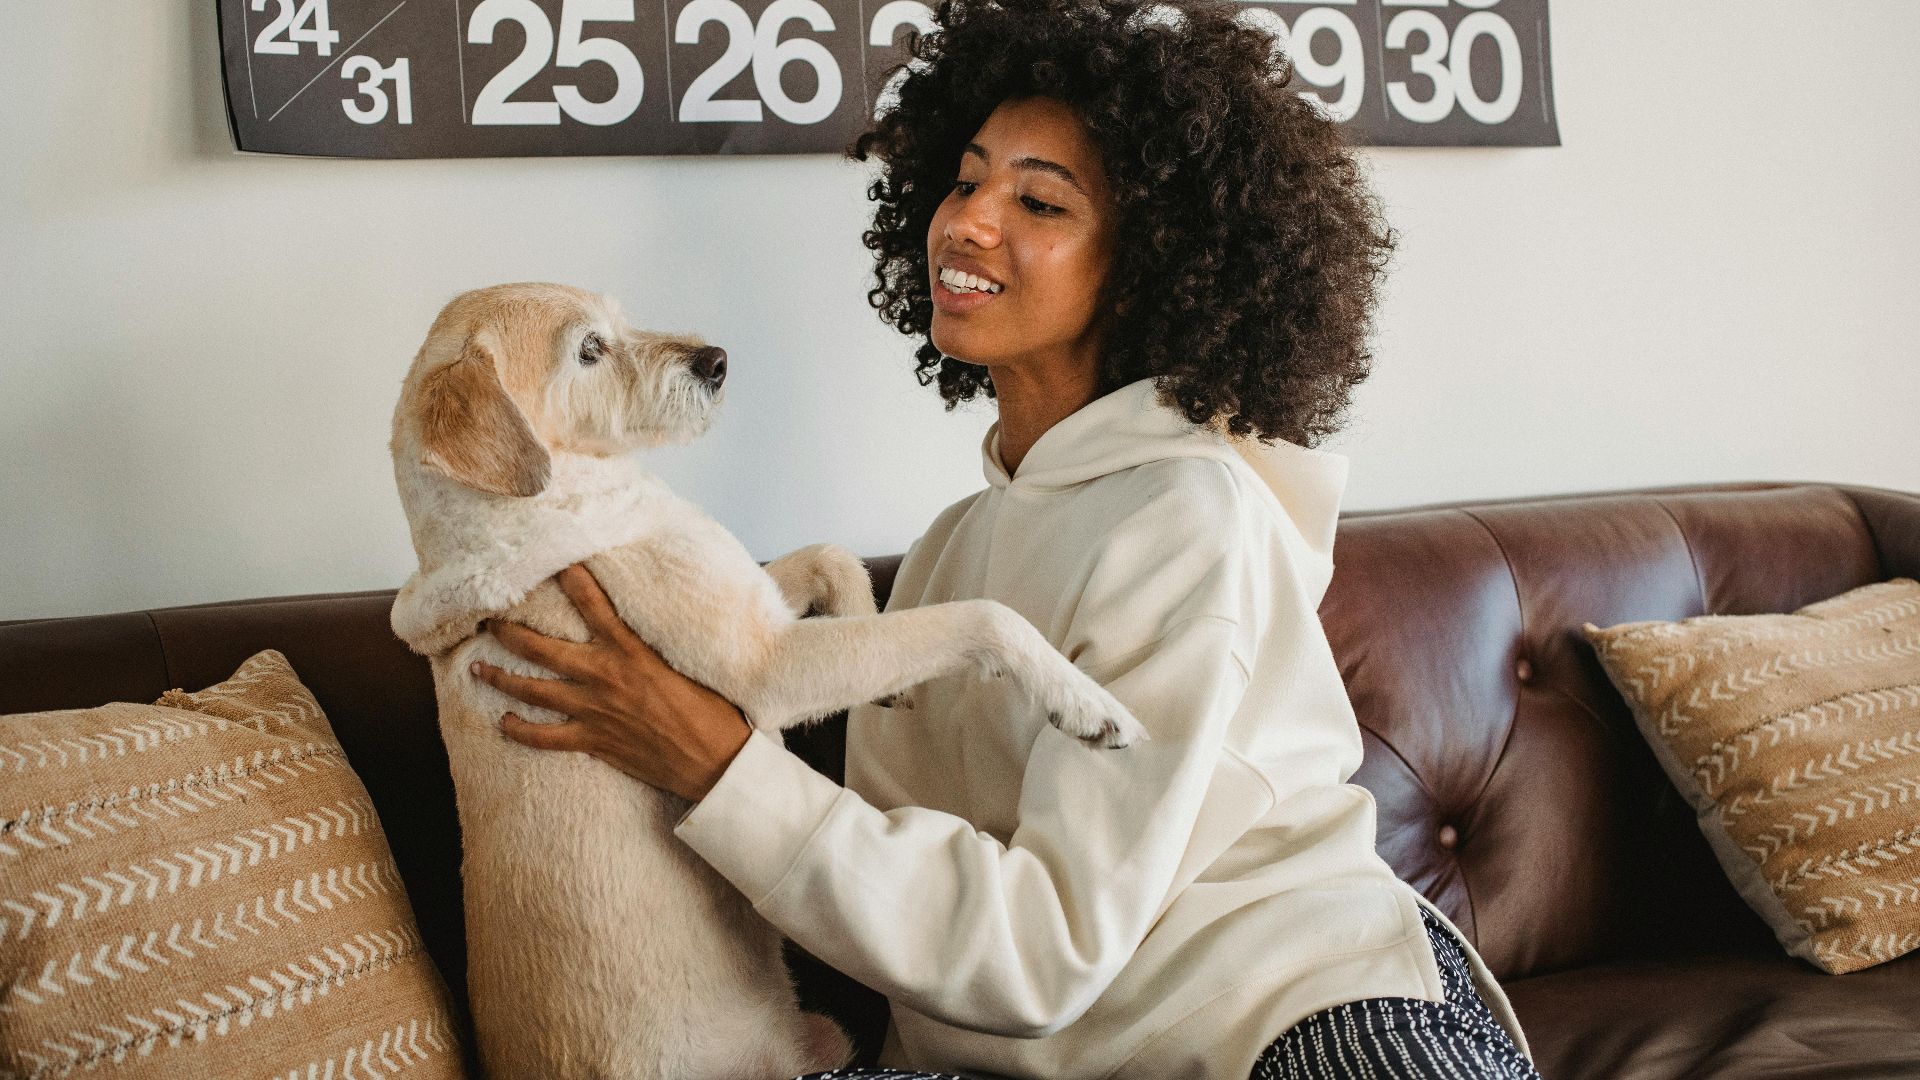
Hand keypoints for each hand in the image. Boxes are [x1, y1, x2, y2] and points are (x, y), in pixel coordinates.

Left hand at [468, 563, 752, 802]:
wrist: (712, 759)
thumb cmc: (710, 709)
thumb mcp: (685, 663)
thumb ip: (653, 645)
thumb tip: (640, 628)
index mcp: (630, 650)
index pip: (593, 603)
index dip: (570, 579)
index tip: (552, 560)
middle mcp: (604, 675)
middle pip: (540, 649)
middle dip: (509, 633)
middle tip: (488, 622)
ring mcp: (593, 710)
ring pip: (532, 690)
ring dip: (501, 678)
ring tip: (478, 668)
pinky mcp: (593, 741)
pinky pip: (544, 737)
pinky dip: (520, 731)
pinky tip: (505, 723)